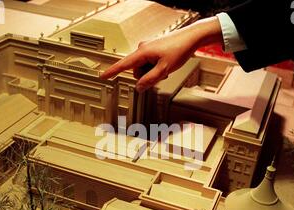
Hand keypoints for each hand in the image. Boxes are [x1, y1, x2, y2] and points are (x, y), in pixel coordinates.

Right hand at [100, 16, 223, 91]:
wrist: (191, 38)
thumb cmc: (179, 50)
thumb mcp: (164, 70)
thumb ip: (150, 80)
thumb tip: (138, 88)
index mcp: (142, 52)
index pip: (123, 64)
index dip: (112, 72)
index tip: (102, 76)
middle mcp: (142, 48)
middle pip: (137, 70)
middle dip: (146, 76)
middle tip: (161, 74)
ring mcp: (148, 49)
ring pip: (144, 68)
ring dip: (152, 72)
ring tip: (166, 68)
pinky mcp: (154, 50)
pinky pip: (150, 63)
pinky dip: (156, 68)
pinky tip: (166, 65)